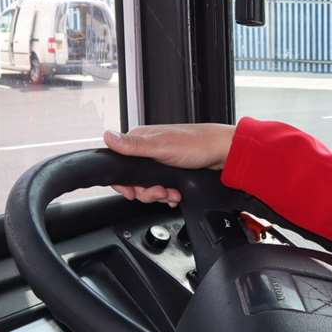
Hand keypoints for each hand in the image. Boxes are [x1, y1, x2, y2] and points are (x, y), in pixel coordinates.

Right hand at [103, 123, 236, 204]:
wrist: (224, 153)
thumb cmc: (197, 144)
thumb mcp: (161, 147)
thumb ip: (134, 145)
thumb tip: (108, 136)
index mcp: (141, 140)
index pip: (119, 164)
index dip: (124, 182)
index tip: (133, 192)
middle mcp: (148, 149)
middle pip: (134, 180)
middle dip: (147, 191)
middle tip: (159, 192)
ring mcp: (160, 161)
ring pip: (149, 186)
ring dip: (160, 194)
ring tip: (171, 193)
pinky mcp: (172, 170)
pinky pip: (163, 188)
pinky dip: (169, 195)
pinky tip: (177, 194)